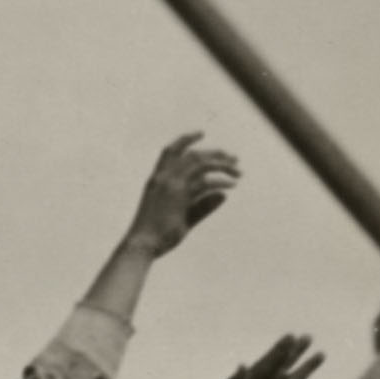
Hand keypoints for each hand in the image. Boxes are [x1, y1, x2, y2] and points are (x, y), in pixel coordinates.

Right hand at [126, 133, 239, 258]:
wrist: (142, 244)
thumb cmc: (158, 234)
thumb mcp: (183, 217)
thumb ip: (202, 206)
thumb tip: (224, 196)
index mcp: (157, 179)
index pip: (171, 151)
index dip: (186, 139)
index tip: (201, 133)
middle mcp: (163, 178)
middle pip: (192, 154)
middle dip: (214, 153)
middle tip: (233, 158)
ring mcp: (171, 185)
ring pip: (200, 163)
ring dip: (221, 164)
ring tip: (237, 171)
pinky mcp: (180, 195)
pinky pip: (205, 182)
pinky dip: (220, 181)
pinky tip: (231, 185)